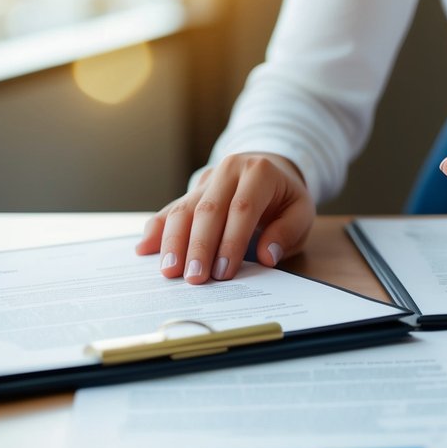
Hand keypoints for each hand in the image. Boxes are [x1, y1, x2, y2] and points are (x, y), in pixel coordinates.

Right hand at [135, 152, 314, 283]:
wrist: (271, 169)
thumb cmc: (286, 198)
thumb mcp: (301, 212)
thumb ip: (287, 232)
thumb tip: (267, 256)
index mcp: (259, 172)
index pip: (242, 208)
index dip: (231, 241)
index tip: (223, 271)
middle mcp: (229, 170)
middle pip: (208, 209)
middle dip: (199, 246)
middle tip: (194, 278)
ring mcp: (206, 179)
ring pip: (184, 208)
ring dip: (174, 242)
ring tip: (170, 271)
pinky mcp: (191, 191)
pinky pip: (170, 209)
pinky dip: (157, 230)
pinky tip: (145, 249)